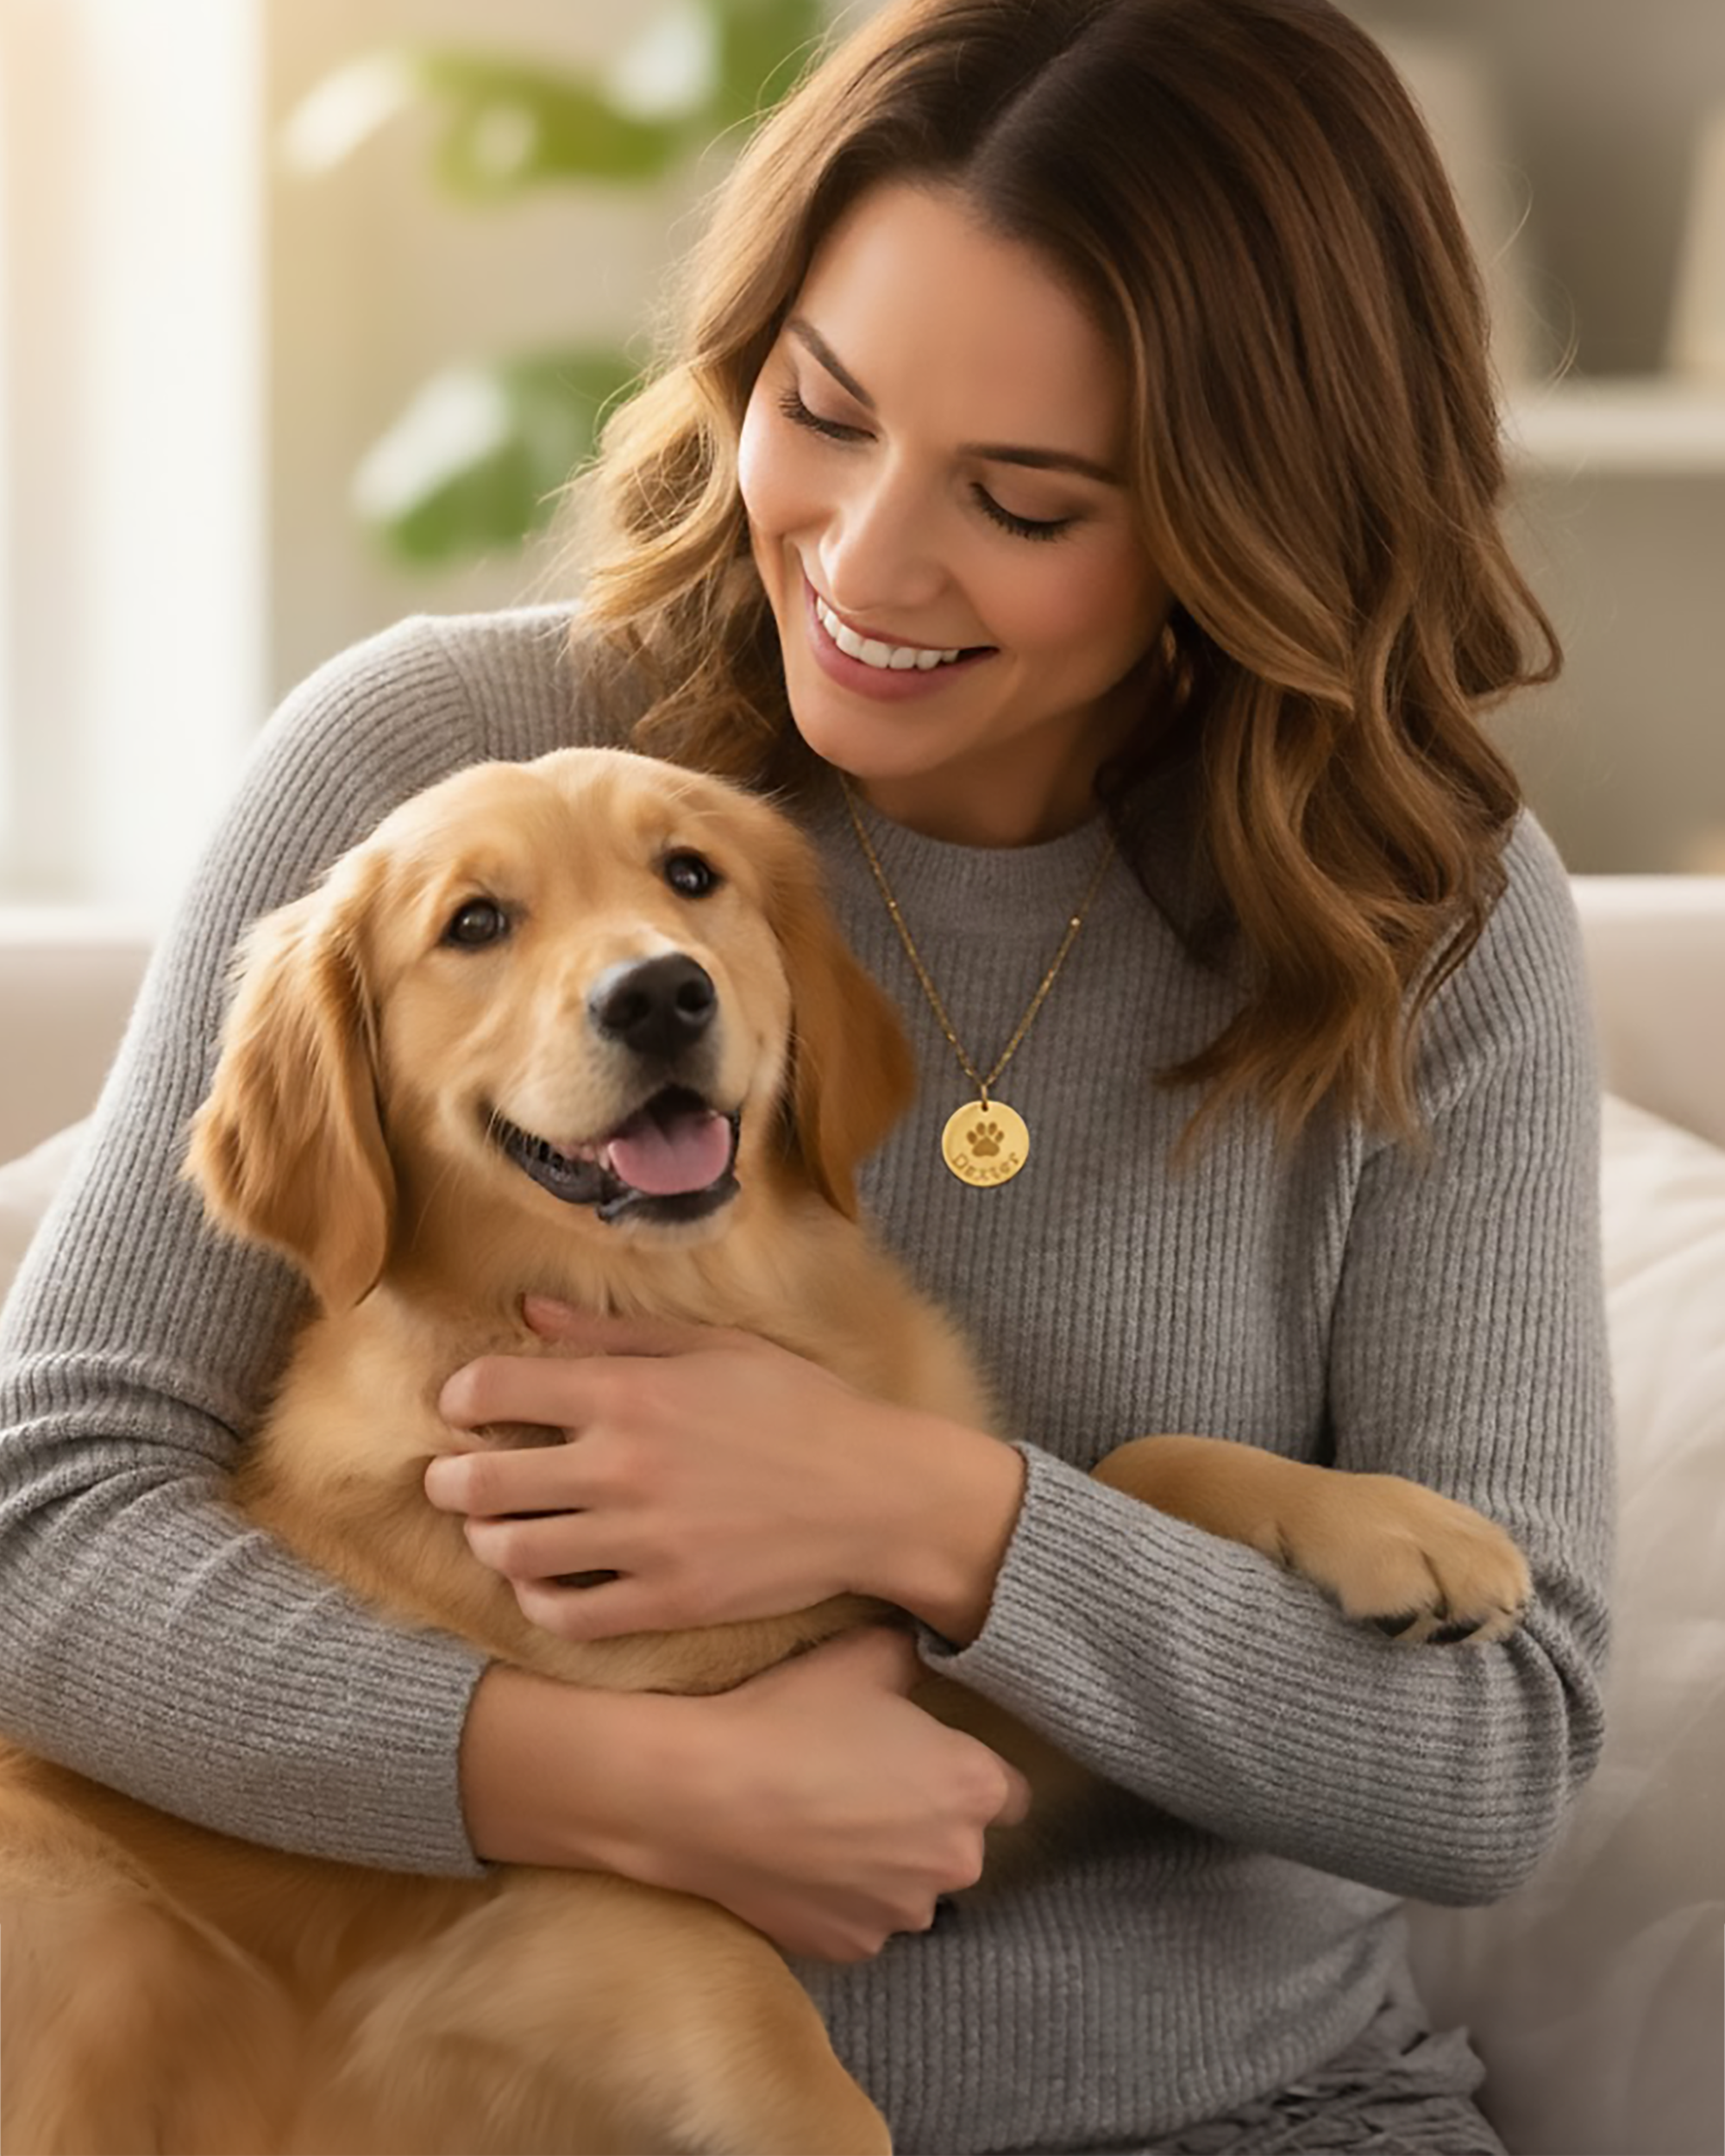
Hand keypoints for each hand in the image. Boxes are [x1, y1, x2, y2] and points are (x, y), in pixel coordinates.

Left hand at [427, 1302, 898, 1641]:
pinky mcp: (665, 1602)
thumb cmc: (798, 1408)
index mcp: (627, 1393)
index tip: (465, 1407)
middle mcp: (620, 1468)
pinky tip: (546, 1582)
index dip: (459, 1397)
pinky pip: (564, 1616)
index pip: (489, 1390)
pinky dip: (537, 1601)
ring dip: (488, 1539)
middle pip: (478, 1482)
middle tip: (455, 1477)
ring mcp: (639, 1543)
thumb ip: (613, 1333)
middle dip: (450, 1477)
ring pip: (509, 1554)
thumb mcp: (713, 1346)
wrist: (874, 1493)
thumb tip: (530, 1311)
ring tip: (499, 1529)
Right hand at [642, 1626, 1031, 1960]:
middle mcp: (956, 1861)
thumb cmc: (790, 1717)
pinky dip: (843, 1897)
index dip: (972, 1772)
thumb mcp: (864, 1656)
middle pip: (961, 1842)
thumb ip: (917, 1656)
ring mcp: (903, 1913)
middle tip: (868, 1783)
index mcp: (973, 1787)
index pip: (1012, 1793)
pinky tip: (802, 1859)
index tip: (931, 1758)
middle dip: (928, 1819)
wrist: (702, 1795)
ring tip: (828, 1820)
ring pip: (911, 1886)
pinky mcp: (853, 1948)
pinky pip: (863, 1918)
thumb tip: (930, 1654)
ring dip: (888, 1863)